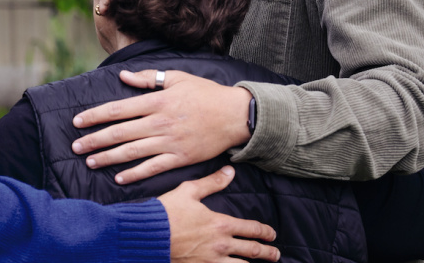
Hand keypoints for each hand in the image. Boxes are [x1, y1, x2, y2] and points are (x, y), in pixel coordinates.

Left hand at [72, 69, 252, 183]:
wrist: (235, 115)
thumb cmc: (205, 93)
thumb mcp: (178, 77)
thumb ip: (149, 79)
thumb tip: (123, 76)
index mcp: (157, 101)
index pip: (118, 109)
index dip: (95, 116)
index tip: (78, 122)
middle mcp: (160, 122)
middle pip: (120, 133)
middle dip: (94, 140)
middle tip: (76, 146)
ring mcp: (170, 142)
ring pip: (132, 152)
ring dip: (108, 157)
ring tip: (90, 161)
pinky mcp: (180, 158)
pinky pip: (153, 168)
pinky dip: (135, 174)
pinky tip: (119, 177)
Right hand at [159, 166, 278, 261]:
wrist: (148, 234)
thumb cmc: (168, 211)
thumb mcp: (189, 191)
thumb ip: (212, 182)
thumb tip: (230, 171)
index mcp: (220, 224)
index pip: (251, 229)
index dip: (265, 231)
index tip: (272, 234)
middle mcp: (220, 245)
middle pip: (252, 251)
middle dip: (267, 253)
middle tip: (276, 254)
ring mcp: (211, 260)